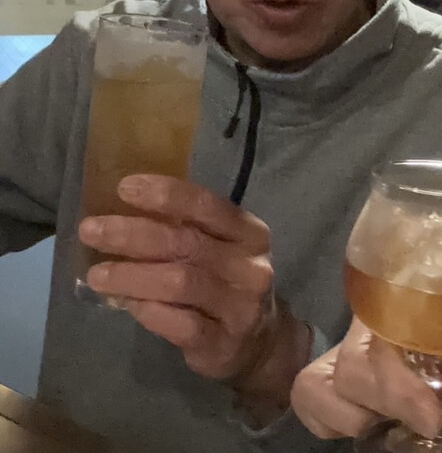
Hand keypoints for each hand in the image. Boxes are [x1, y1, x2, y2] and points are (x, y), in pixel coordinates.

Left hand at [79, 174, 309, 423]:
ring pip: (180, 282)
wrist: (260, 342)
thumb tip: (121, 214)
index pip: (207, 206)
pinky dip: (147, 311)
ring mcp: (240, 307)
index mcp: (251, 234)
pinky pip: (179, 323)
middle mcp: (250, 268)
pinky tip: (125, 304)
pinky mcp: (223, 343)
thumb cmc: (228, 284)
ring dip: (131, 276)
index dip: (165, 194)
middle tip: (91, 230)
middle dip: (132, 234)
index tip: (124, 188)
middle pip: (186, 243)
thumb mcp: (221, 249)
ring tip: (97, 275)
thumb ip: (186, 231)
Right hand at [291, 318, 441, 439]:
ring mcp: (344, 352)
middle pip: (351, 364)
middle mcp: (366, 326)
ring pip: (318, 381)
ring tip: (388, 424)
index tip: (434, 417)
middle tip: (432, 424)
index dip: (399, 381)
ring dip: (349, 414)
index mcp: (403, 303)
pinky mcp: (335, 379)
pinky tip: (364, 425)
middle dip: (387, 402)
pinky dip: (327, 419)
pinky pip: (308, 397)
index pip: (381, 331)